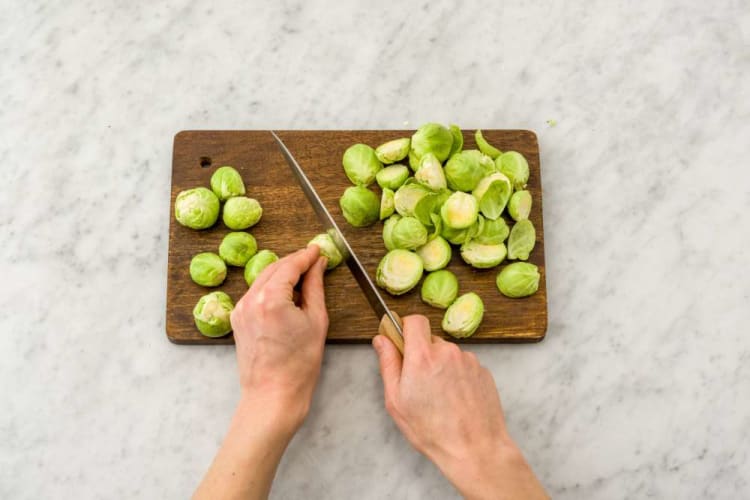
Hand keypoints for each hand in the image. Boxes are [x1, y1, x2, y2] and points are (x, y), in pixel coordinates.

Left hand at [231, 245, 328, 429]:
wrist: (273, 395)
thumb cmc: (299, 365)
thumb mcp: (316, 321)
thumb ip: (315, 287)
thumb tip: (318, 265)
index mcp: (271, 299)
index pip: (290, 265)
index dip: (306, 255)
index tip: (318, 250)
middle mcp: (250, 300)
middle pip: (274, 268)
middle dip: (294, 262)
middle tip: (314, 261)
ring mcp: (240, 309)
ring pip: (262, 279)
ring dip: (282, 274)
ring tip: (303, 278)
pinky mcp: (237, 319)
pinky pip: (255, 294)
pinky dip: (271, 288)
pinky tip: (287, 296)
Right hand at [372, 315, 547, 499]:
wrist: (475, 449)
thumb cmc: (432, 430)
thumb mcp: (397, 401)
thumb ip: (388, 364)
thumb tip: (382, 340)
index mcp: (423, 356)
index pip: (414, 320)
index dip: (405, 327)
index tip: (402, 342)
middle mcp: (448, 352)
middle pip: (430, 340)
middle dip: (422, 355)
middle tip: (419, 383)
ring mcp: (468, 360)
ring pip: (448, 354)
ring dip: (441, 367)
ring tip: (440, 397)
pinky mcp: (483, 371)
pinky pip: (463, 365)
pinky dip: (457, 376)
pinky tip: (455, 399)